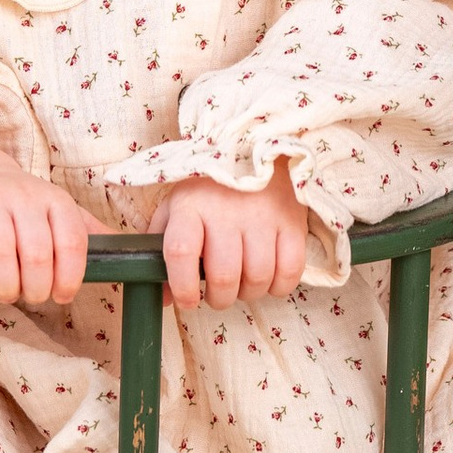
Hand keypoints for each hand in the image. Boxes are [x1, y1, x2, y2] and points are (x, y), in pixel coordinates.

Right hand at [0, 160, 91, 305]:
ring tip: (6, 293)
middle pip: (37, 253)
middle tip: (30, 297)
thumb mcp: (58, 215)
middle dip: (36, 289)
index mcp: (56, 199)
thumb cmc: (23, 209)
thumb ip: (89, 233)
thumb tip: (130, 254)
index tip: (61, 297)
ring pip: (2, 251)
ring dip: (5, 286)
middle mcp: (24, 193)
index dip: (69, 278)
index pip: (72, 242)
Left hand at [152, 169, 305, 308]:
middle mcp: (225, 209)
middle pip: (224, 275)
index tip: (188, 301)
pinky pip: (290, 271)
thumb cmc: (207, 191)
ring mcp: (261, 214)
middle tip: (218, 293)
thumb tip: (163, 298)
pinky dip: (279, 286)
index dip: (183, 286)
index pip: (180, 251)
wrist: (252, 151)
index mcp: (189, 205)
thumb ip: (160, 251)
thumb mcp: (175, 209)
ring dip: (249, 293)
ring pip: (258, 277)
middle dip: (219, 298)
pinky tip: (269, 277)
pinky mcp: (291, 220)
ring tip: (243, 283)